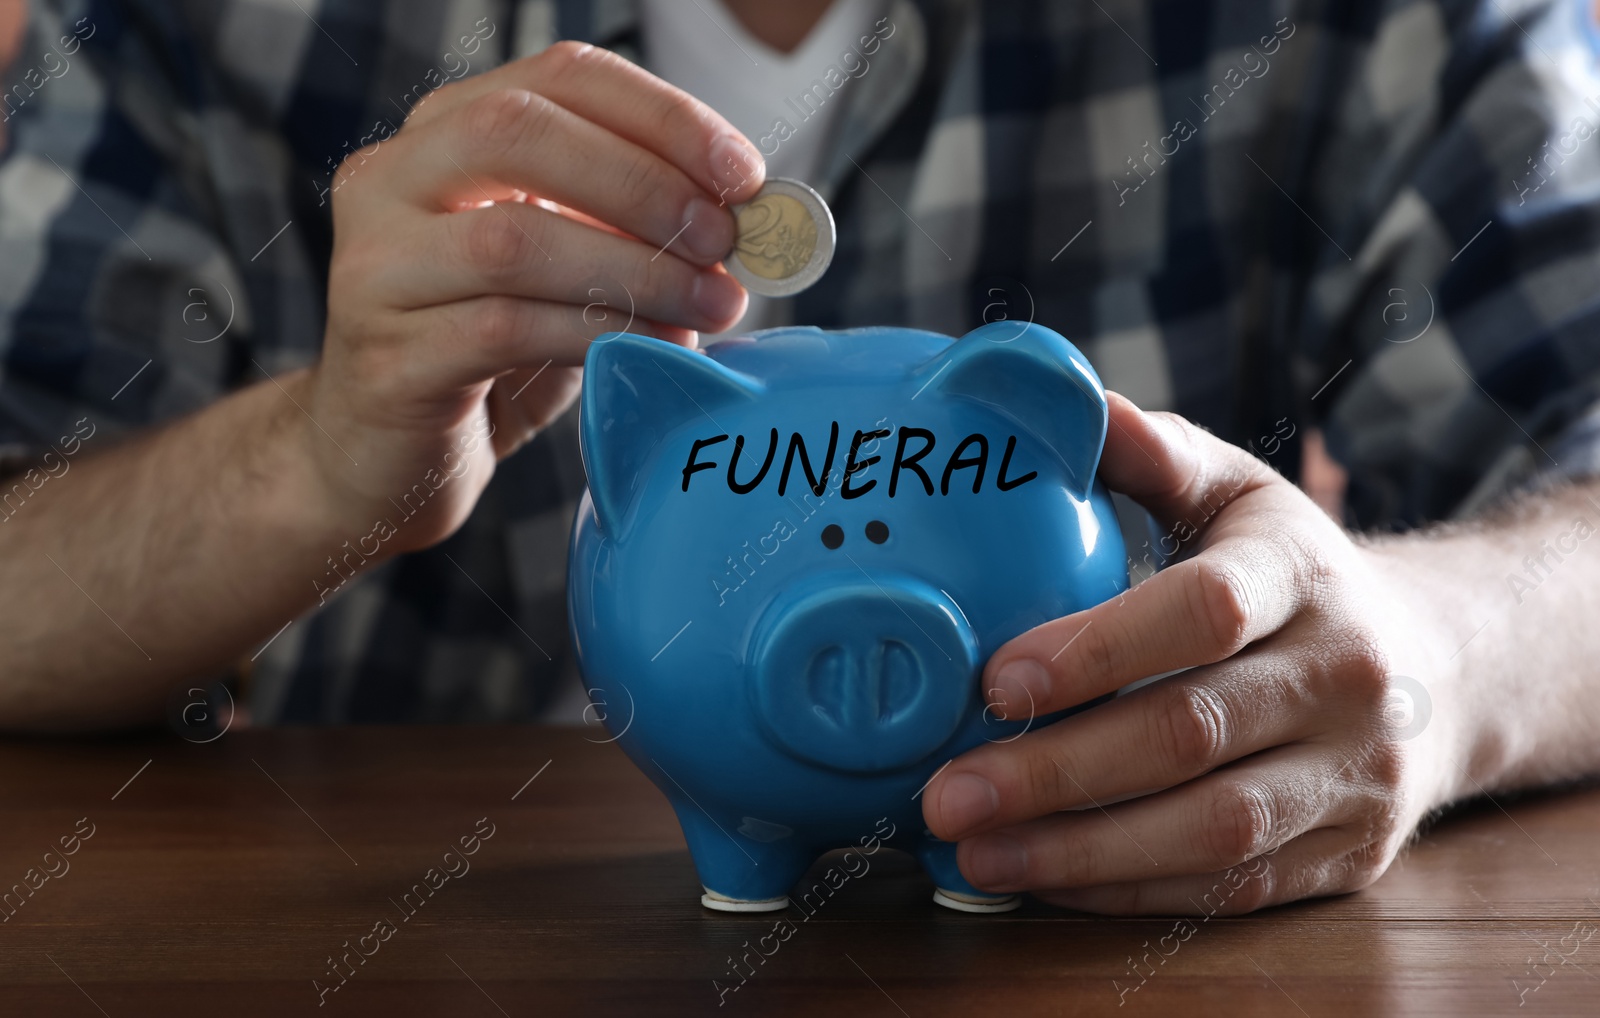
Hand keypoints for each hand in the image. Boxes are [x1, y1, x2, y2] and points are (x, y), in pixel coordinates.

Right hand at [303, 42, 764, 546]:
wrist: (385, 461)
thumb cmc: (487, 355)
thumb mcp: (564, 270)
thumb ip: (628, 229)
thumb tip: (744, 222)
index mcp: (443, 134)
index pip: (558, 79)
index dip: (663, 115)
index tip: (743, 174)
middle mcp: (391, 181)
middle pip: (518, 133)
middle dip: (643, 182)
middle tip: (723, 239)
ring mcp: (376, 268)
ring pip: (513, 241)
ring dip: (636, 271)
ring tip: (713, 305)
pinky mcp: (386, 356)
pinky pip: (503, 330)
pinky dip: (597, 335)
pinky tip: (658, 348)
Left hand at [922, 393, 1463, 913]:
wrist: (1437, 669)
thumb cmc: (1295, 576)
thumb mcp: (1240, 495)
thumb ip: (1156, 454)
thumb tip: (1068, 403)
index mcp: (1305, 575)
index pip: (1205, 612)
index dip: (1096, 650)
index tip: (993, 681)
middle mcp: (1345, 678)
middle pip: (1192, 734)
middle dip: (1058, 772)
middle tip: (947, 793)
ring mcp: (1354, 776)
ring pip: (1213, 830)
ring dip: (1080, 851)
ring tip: (974, 850)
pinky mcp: (1350, 856)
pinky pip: (1230, 890)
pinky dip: (1128, 893)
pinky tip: (1042, 878)